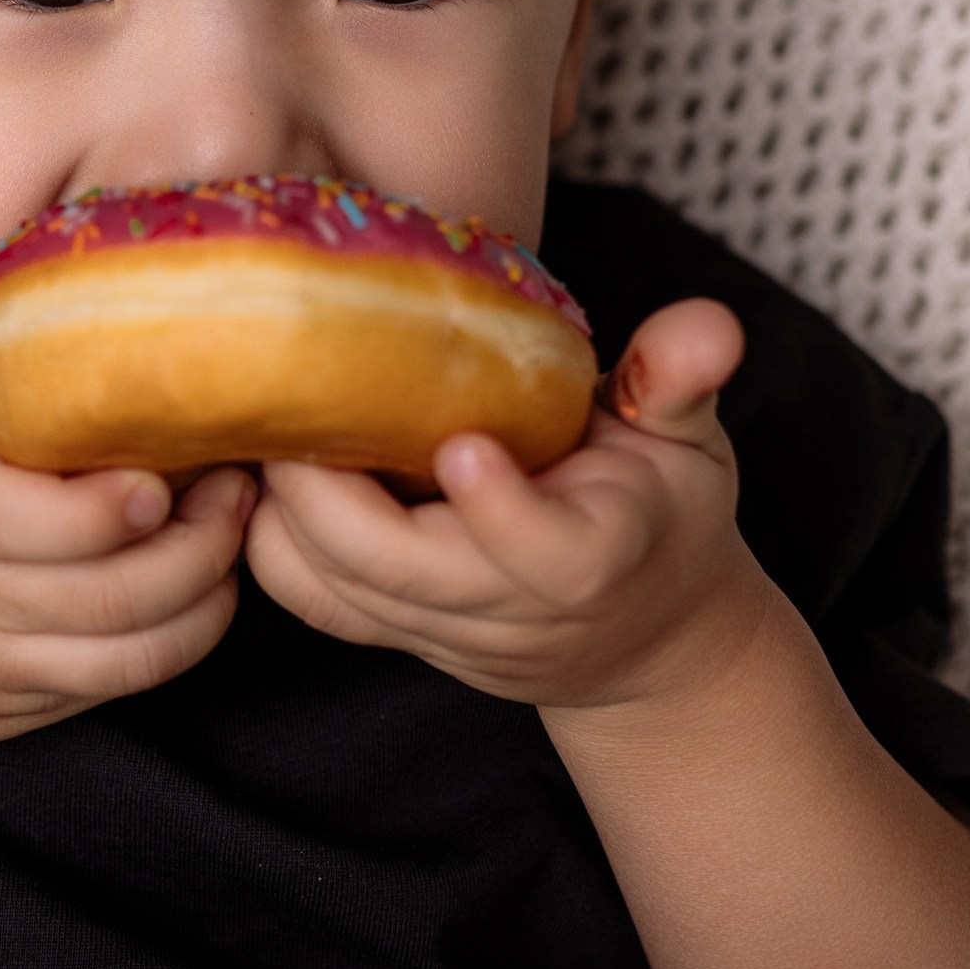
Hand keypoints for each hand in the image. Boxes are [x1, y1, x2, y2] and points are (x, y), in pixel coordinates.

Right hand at [0, 282, 252, 762]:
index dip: (99, 509)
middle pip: (97, 594)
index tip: (160, 472)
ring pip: (122, 654)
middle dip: (193, 545)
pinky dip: (181, 640)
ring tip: (234, 530)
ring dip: (203, 596)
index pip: (13, 520)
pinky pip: (118, 687)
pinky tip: (206, 586)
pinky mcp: (21, 710)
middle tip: (237, 484)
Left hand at [244, 298, 765, 715]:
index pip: (547, 555)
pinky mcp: (399, 638)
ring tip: (260, 419)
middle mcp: (514, 612)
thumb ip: (682, 381)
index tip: (459, 444)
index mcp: (598, 558)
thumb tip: (709, 324)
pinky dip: (272, 543)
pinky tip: (265, 467)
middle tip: (288, 394)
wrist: (648, 644)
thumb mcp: (693, 445)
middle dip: (330, 493)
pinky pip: (313, 604)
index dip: (500, 509)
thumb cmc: (665, 518)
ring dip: (286, 514)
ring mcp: (448, 635)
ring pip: (339, 593)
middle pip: (403, 576)